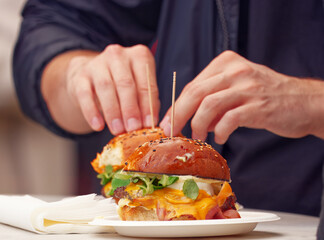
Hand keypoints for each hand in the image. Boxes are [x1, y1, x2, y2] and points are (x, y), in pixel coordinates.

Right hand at [64, 44, 159, 134]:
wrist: (92, 75)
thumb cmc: (123, 84)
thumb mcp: (139, 88)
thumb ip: (147, 103)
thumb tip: (150, 124)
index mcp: (139, 56)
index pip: (146, 84)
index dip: (148, 106)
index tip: (149, 124)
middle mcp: (118, 55)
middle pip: (126, 84)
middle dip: (130, 109)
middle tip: (133, 128)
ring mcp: (98, 63)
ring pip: (106, 88)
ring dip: (113, 112)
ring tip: (117, 130)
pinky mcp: (81, 75)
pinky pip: (85, 94)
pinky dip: (92, 112)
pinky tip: (98, 126)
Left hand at [160, 50, 323, 143]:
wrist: (303, 101)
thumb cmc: (266, 96)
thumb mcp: (237, 88)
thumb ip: (214, 100)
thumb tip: (194, 120)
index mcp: (226, 63)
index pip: (193, 85)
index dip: (177, 105)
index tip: (168, 122)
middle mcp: (235, 71)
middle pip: (195, 92)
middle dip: (179, 115)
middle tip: (172, 132)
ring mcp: (247, 87)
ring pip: (208, 105)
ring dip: (198, 125)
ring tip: (198, 137)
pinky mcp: (258, 106)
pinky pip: (229, 119)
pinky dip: (220, 131)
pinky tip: (221, 138)